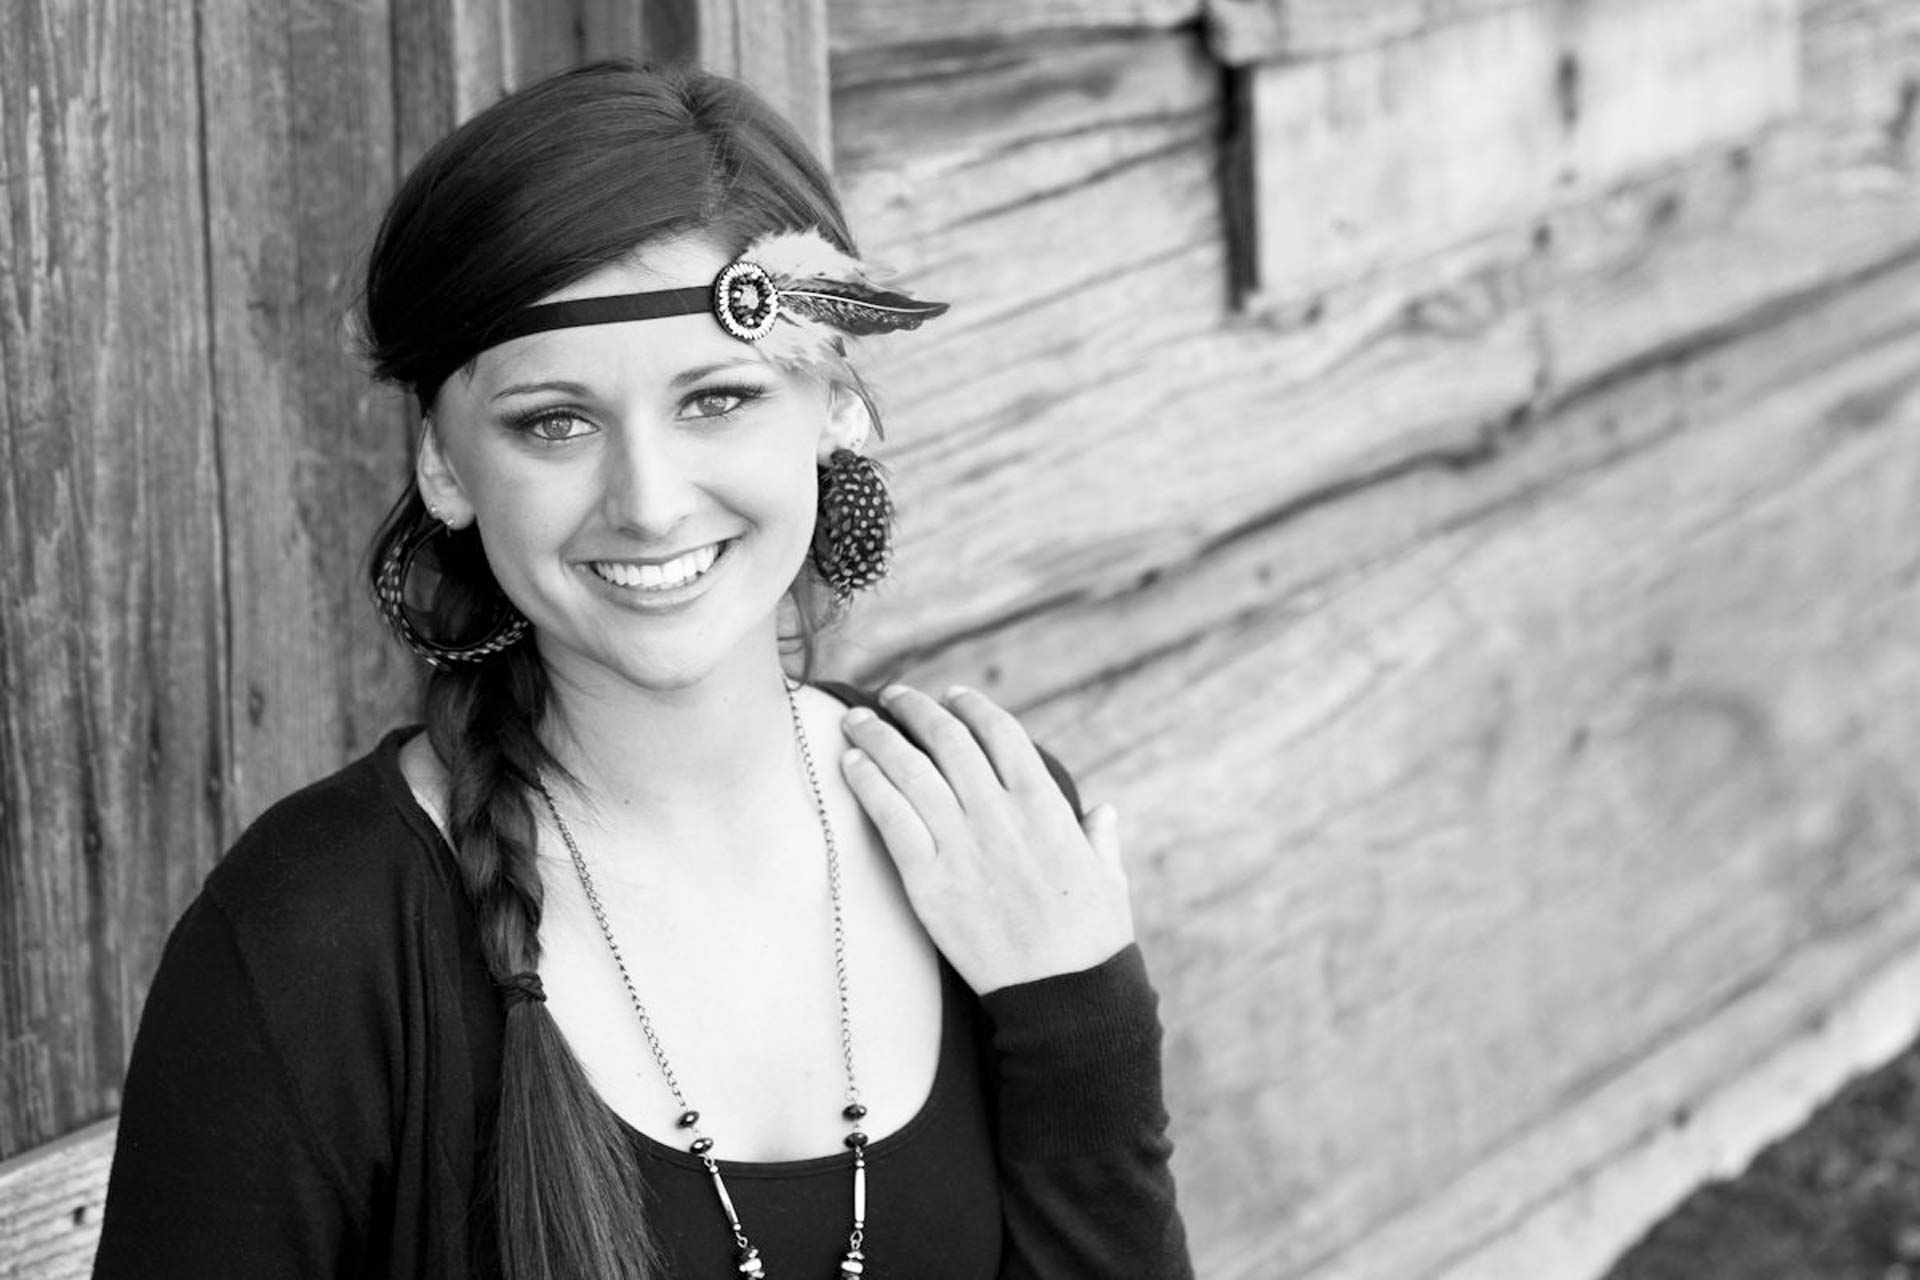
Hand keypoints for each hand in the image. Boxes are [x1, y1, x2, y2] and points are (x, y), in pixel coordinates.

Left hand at [840, 684, 1135, 993]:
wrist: (1062, 994)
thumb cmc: (1092, 939)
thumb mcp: (1108, 877)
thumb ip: (1098, 836)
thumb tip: (1103, 812)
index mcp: (1044, 804)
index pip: (1000, 732)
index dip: (971, 706)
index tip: (951, 695)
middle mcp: (999, 813)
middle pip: (947, 740)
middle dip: (914, 709)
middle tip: (891, 697)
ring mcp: (961, 844)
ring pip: (910, 770)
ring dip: (878, 736)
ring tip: (856, 720)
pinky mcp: (929, 880)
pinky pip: (891, 817)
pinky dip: (869, 784)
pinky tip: (852, 765)